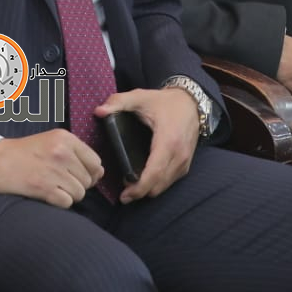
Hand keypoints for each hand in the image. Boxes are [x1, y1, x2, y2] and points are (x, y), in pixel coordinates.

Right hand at [0, 130, 102, 206]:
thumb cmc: (22, 153)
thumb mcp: (50, 142)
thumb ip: (75, 153)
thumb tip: (98, 173)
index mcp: (65, 138)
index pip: (96, 162)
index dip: (90, 174)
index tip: (77, 176)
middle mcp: (62, 152)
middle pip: (88, 180)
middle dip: (77, 185)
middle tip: (59, 182)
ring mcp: (53, 170)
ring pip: (79, 193)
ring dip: (68, 195)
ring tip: (51, 188)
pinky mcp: (43, 187)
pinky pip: (66, 203)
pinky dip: (59, 203)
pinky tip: (46, 195)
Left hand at [95, 86, 200, 202]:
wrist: (191, 102)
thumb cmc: (165, 101)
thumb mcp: (140, 97)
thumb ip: (119, 102)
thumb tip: (99, 112)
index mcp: (168, 141)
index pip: (155, 172)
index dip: (139, 187)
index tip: (124, 195)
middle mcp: (179, 155)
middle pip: (158, 185)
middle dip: (140, 192)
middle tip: (122, 191)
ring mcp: (185, 162)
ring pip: (164, 187)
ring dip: (148, 190)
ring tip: (131, 185)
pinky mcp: (186, 165)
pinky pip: (170, 182)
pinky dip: (157, 185)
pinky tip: (144, 179)